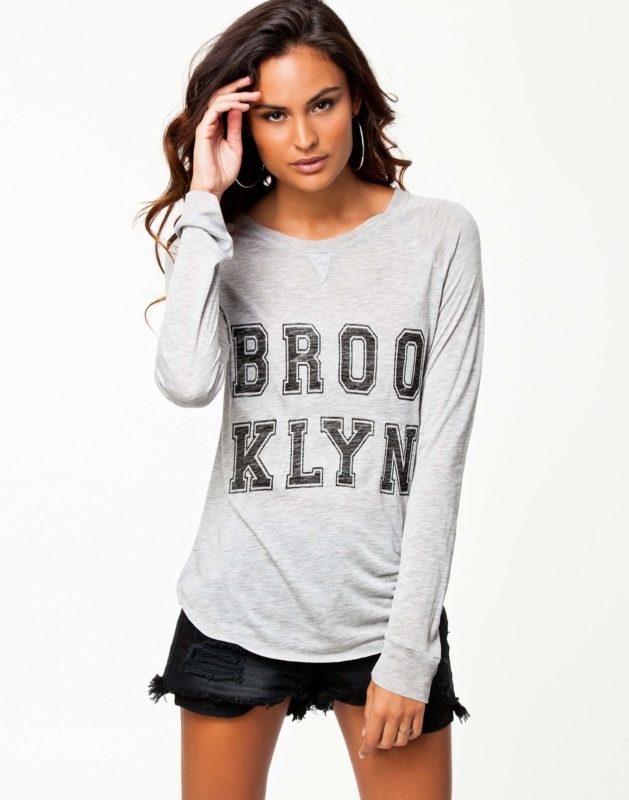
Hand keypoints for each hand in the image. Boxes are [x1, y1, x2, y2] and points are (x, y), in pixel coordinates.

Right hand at [189, 74, 260, 198]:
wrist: (213, 186)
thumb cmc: (223, 170)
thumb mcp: (236, 145)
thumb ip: (236, 127)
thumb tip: (240, 108)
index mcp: (218, 126)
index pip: (227, 103)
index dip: (239, 94)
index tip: (255, 89)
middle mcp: (210, 122)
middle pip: (221, 96)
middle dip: (236, 86)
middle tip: (252, 80)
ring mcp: (205, 125)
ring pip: (218, 99)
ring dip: (236, 94)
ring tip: (252, 94)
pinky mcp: (202, 130)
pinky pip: (215, 110)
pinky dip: (229, 105)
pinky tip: (243, 106)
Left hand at [358, 679, 425, 758]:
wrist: (406, 662)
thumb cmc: (385, 674)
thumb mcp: (371, 692)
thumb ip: (368, 713)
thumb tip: (365, 732)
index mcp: (379, 710)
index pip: (372, 738)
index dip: (366, 749)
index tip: (362, 754)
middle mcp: (394, 716)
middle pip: (387, 743)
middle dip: (379, 744)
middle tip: (377, 739)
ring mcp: (408, 715)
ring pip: (401, 741)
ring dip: (394, 741)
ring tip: (390, 734)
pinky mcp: (419, 712)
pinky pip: (416, 732)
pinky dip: (409, 736)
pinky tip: (404, 731)